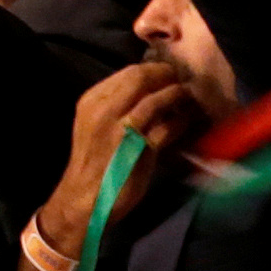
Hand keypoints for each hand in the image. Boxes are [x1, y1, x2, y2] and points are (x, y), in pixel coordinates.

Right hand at [31, 62, 202, 270]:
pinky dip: (181, 121)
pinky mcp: (138, 149)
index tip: (167, 74)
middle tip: (181, 81)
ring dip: (177, 95)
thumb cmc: (94, 162)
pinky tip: (188, 120)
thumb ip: (118, 104)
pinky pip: (167, 128)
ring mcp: (121, 129)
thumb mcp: (96, 124)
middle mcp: (104, 111)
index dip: (153, 69)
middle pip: (143, 78)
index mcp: (91, 102)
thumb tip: (151, 86)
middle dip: (167, 76)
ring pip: (156, 100)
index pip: (128, 72)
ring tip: (188, 97)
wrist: (82, 200)